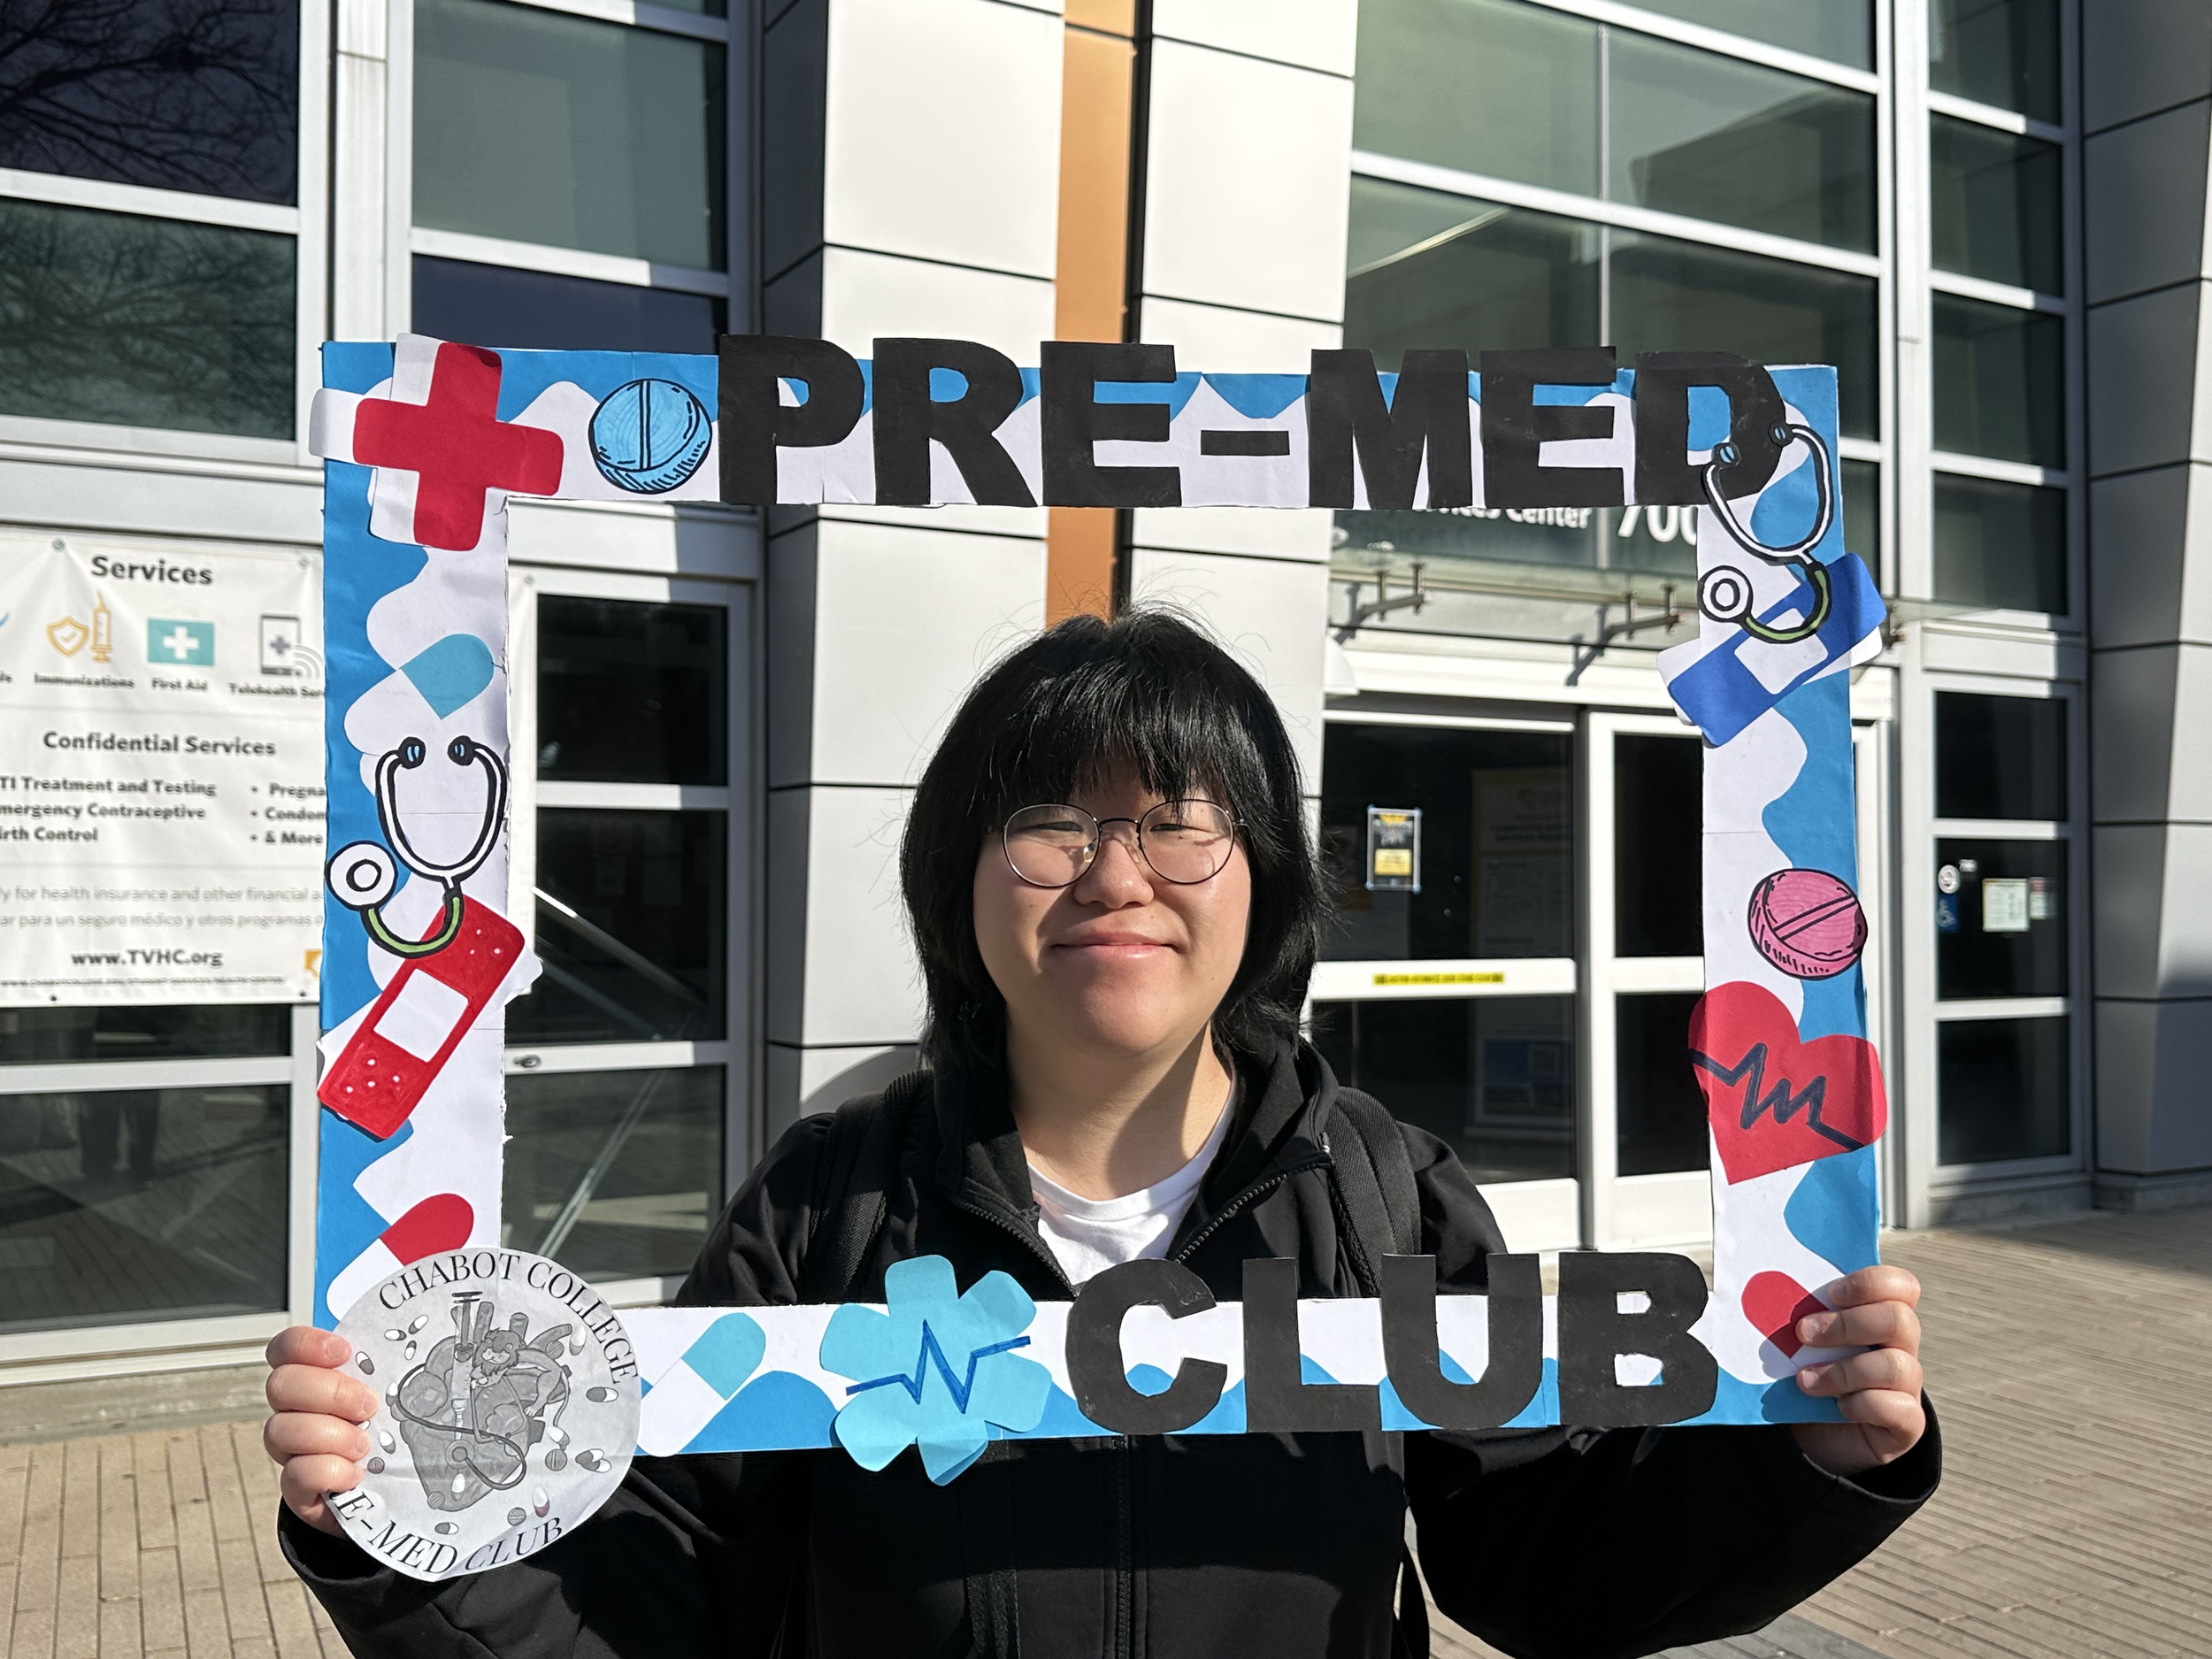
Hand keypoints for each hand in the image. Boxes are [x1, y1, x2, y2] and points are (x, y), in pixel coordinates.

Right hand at [263, 1327, 378, 1536]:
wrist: (390, 1487)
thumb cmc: (391, 1429)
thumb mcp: (395, 1388)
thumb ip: (394, 1361)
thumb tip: (434, 1326)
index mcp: (315, 1377)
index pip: (287, 1347)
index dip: (305, 1344)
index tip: (344, 1351)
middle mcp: (295, 1410)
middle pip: (280, 1385)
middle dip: (329, 1393)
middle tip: (369, 1406)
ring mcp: (292, 1449)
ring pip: (279, 1431)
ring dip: (329, 1435)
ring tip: (365, 1445)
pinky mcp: (298, 1488)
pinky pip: (294, 1475)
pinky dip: (328, 1472)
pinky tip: (356, 1474)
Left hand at [1786, 1265, 1924, 1477]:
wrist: (1816, 1437)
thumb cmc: (1807, 1374)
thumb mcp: (1799, 1343)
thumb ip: (1795, 1316)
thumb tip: (1756, 1291)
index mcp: (1879, 1317)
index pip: (1901, 1286)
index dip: (1870, 1283)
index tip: (1829, 1294)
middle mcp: (1901, 1347)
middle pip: (1900, 1319)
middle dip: (1848, 1324)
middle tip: (1803, 1332)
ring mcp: (1907, 1386)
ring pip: (1897, 1365)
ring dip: (1844, 1370)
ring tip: (1804, 1380)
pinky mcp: (1906, 1423)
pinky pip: (1899, 1408)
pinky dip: (1862, 1404)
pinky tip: (1837, 1407)